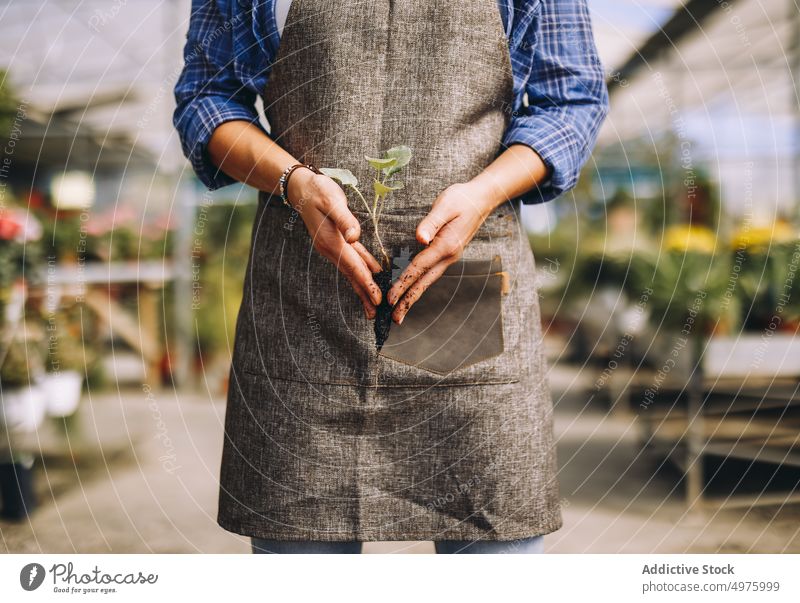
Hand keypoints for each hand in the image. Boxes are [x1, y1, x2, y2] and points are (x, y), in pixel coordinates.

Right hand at [287, 168, 382, 317]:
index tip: (377, 300)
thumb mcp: (332, 201)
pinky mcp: (336, 242)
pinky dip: (362, 270)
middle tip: (375, 315)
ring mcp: (333, 247)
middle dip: (364, 294)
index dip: (366, 283)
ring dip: (363, 286)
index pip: (353, 267)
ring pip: (352, 270)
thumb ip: (345, 219)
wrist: (302, 187)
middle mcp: (332, 249)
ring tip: (373, 304)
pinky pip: (352, 260)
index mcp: (332, 242)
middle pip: (352, 275)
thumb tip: (354, 237)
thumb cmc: (319, 191)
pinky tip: (372, 276)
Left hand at [386, 182, 494, 323]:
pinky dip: (420, 284)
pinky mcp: (448, 253)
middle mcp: (449, 256)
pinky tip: (412, 290)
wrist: (482, 198)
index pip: (419, 268)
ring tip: (401, 312)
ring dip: (413, 296)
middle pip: (424, 282)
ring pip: (428, 280)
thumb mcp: (445, 205)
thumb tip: (420, 238)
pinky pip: (431, 273)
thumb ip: (431, 222)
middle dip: (408, 301)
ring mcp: (450, 257)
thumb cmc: (462, 198)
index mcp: (446, 245)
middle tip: (395, 319)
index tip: (391, 298)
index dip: (403, 283)